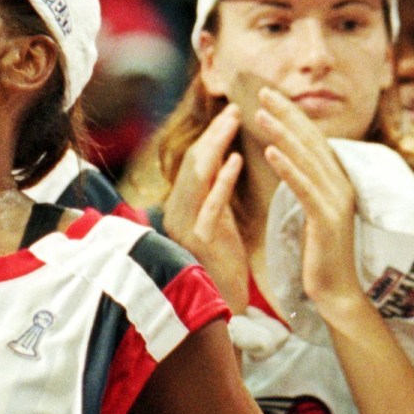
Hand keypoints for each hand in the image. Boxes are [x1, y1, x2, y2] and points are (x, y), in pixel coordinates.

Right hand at [163, 104, 248, 307]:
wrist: (223, 305)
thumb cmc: (224, 263)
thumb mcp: (219, 220)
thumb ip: (217, 192)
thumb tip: (222, 158)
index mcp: (182, 207)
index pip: (196, 163)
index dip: (213, 135)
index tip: (234, 113)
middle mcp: (177, 212)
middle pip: (194, 163)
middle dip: (215, 133)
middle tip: (236, 108)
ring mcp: (185, 226)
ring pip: (197, 177)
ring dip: (217, 146)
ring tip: (235, 123)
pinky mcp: (199, 241)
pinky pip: (210, 205)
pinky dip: (222, 180)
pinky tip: (235, 160)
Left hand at [249, 88, 363, 315]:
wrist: (337, 292)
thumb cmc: (320, 255)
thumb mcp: (312, 212)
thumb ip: (306, 185)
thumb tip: (290, 160)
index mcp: (337, 181)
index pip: (313, 140)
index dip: (292, 116)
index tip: (269, 96)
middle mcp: (341, 185)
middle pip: (311, 141)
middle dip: (287, 114)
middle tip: (262, 92)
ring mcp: (337, 201)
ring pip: (306, 160)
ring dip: (282, 134)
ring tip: (259, 115)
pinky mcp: (327, 219)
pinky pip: (304, 188)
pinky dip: (288, 168)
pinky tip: (270, 152)